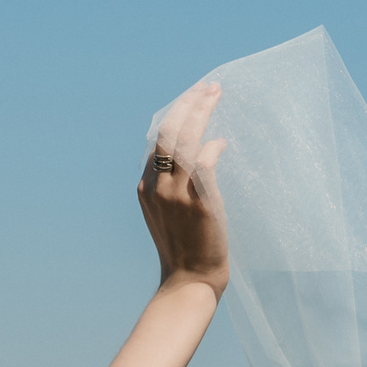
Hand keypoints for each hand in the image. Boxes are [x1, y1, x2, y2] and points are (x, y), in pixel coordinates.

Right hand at [139, 80, 228, 295]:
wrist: (190, 279)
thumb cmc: (185, 248)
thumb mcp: (170, 213)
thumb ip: (177, 184)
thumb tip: (206, 150)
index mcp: (145, 189)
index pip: (157, 144)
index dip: (175, 118)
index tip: (193, 102)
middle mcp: (156, 187)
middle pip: (167, 133)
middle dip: (187, 104)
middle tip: (206, 87)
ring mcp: (176, 194)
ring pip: (184, 140)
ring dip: (200, 112)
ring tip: (214, 93)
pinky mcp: (199, 201)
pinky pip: (204, 162)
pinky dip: (212, 148)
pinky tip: (221, 142)